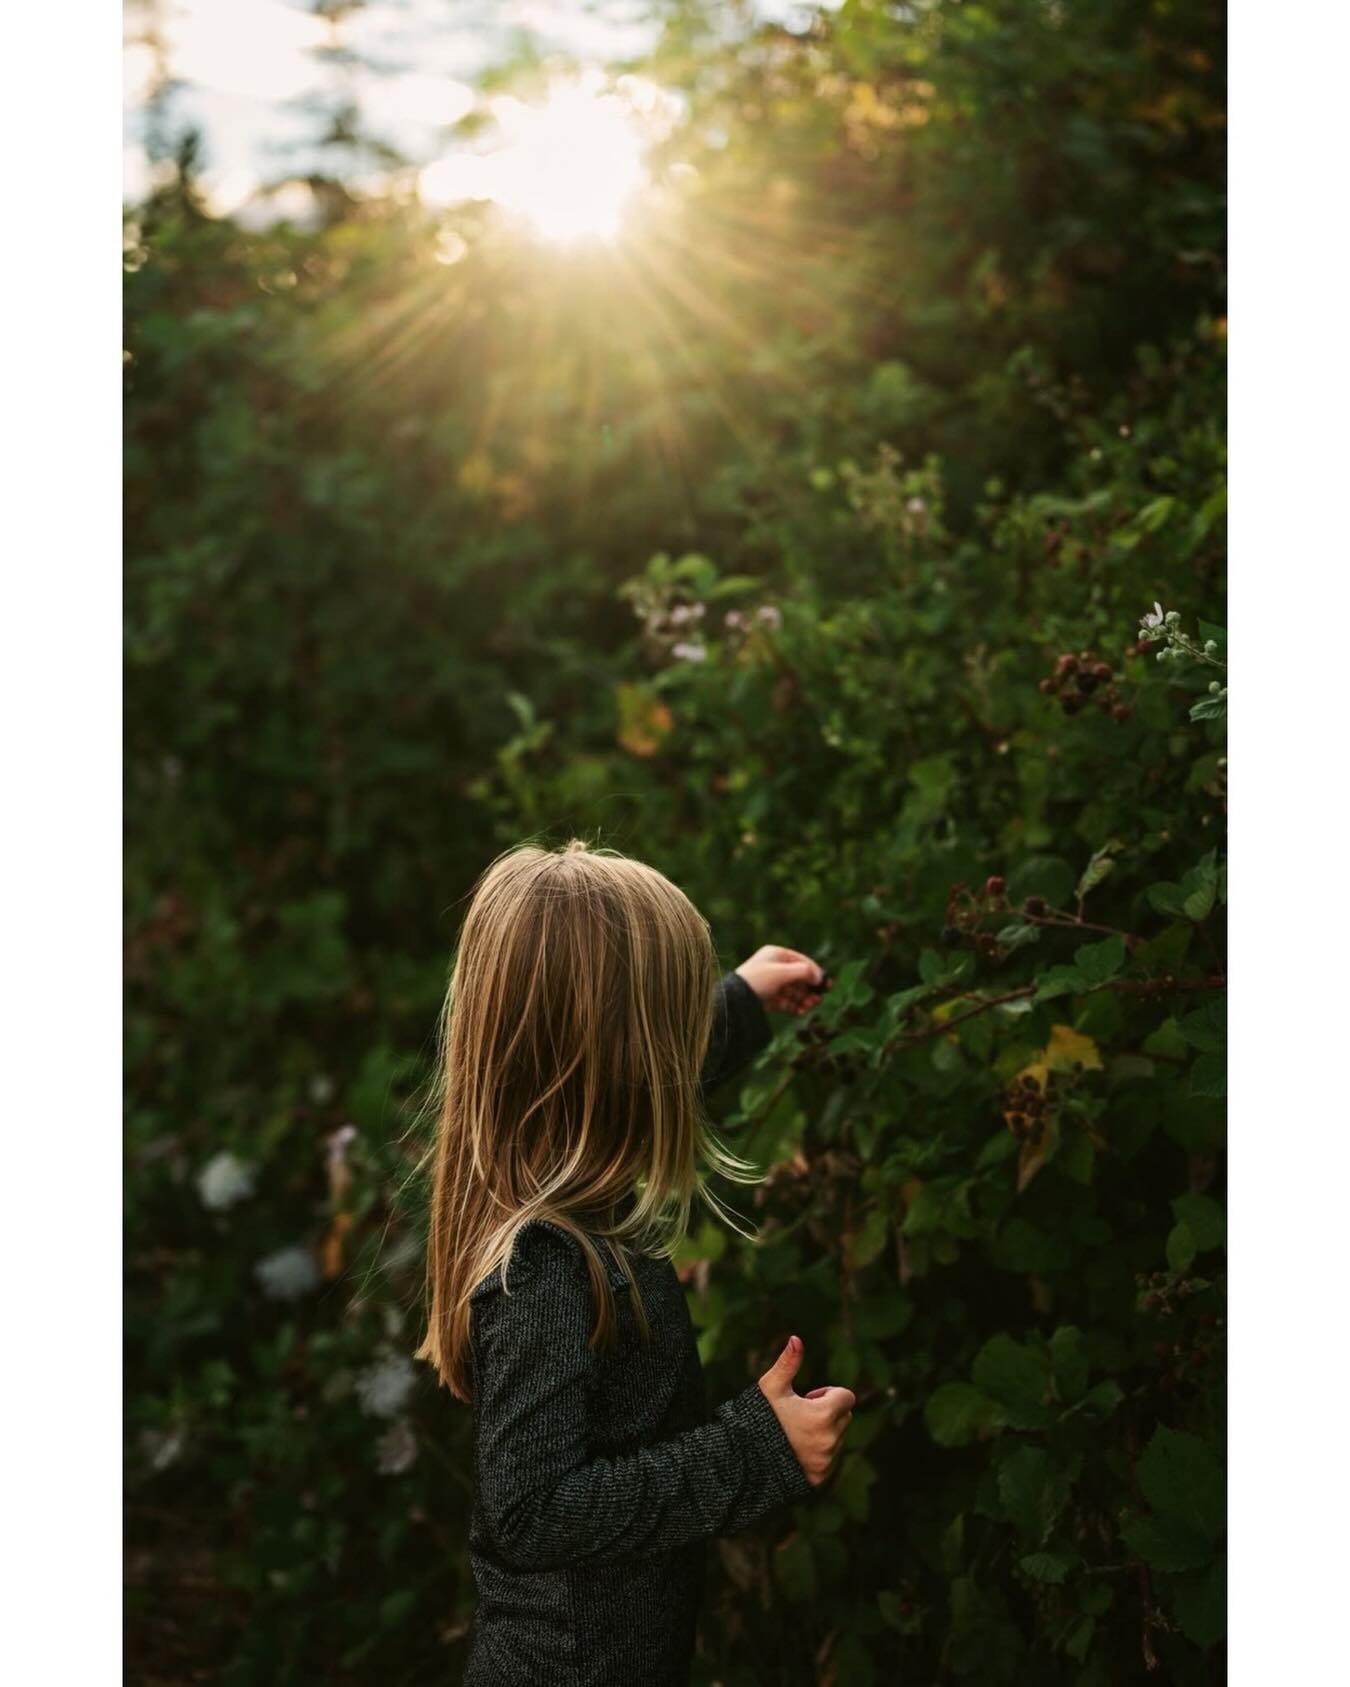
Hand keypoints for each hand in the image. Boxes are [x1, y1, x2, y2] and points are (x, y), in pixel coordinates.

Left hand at [735, 945, 827, 1014]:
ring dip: (803, 998)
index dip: (815, 972)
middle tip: (819, 999)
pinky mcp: (766, 998)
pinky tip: (801, 1012)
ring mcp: (770, 983)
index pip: (801, 961)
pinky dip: (794, 1006)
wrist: (734, 999)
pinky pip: (785, 1001)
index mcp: (775, 954)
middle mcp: (773, 967)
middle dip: (809, 988)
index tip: (826, 984)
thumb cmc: (757, 979)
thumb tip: (820, 976)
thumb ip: (804, 972)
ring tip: (810, 1006)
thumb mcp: (782, 972)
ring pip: (792, 991)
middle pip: (798, 977)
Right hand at [757, 1335, 854, 1487]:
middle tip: (801, 1413)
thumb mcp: (772, 1387)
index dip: (829, 1393)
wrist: (743, 1459)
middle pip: (844, 1416)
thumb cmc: (758, 1417)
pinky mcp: (820, 1476)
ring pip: (837, 1438)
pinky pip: (830, 1459)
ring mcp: (826, 1461)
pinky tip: (796, 1449)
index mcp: (823, 1415)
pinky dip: (819, 1452)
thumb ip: (788, 1363)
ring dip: (824, 1431)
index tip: (809, 1397)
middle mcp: (829, 1439)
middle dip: (829, 1411)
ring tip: (796, 1431)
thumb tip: (796, 1338)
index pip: (846, 1397)